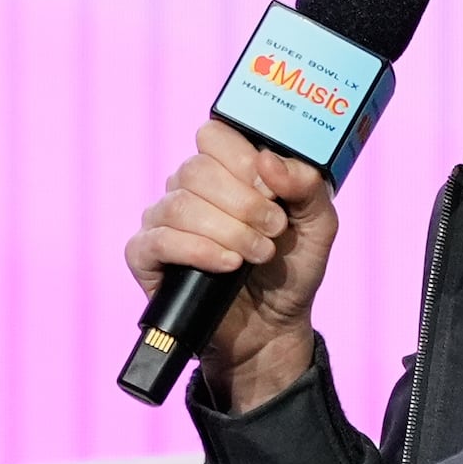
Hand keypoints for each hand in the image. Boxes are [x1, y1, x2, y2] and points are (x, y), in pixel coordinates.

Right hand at [127, 121, 338, 406]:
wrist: (272, 327)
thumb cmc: (290, 270)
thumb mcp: (317, 224)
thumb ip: (306, 185)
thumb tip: (267, 159)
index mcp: (223, 170)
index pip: (213, 136)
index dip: (242, 160)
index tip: (272, 192)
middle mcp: (187, 189)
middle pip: (197, 170)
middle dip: (245, 204)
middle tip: (273, 232)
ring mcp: (162, 220)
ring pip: (181, 205)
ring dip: (229, 232)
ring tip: (258, 255)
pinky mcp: (145, 256)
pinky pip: (160, 240)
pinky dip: (199, 250)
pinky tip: (227, 265)